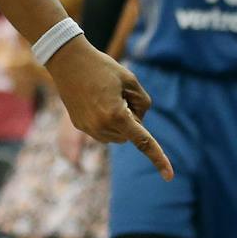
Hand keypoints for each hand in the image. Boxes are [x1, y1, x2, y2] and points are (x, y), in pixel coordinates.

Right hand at [47, 38, 171, 179]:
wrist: (67, 60)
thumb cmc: (102, 67)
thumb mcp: (131, 80)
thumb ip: (142, 104)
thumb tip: (137, 123)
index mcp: (117, 116)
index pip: (143, 141)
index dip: (159, 159)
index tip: (169, 176)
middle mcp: (101, 127)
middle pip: (131, 133)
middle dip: (133, 118)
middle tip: (120, 94)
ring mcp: (89, 129)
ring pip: (117, 134)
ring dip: (119, 120)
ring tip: (106, 95)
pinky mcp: (80, 126)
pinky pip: (103, 130)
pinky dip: (106, 119)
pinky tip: (96, 99)